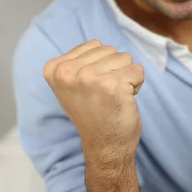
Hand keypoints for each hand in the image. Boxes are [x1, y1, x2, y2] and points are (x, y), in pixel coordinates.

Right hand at [43, 40, 143, 158]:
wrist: (104, 145)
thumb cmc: (93, 112)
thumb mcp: (71, 85)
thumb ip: (78, 63)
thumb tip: (98, 45)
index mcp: (54, 68)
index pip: (94, 45)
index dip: (100, 64)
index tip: (92, 87)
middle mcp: (68, 72)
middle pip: (109, 50)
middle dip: (114, 69)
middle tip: (104, 94)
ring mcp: (89, 78)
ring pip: (124, 58)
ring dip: (125, 76)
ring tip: (113, 96)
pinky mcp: (113, 85)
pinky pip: (137, 70)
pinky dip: (137, 84)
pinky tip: (124, 100)